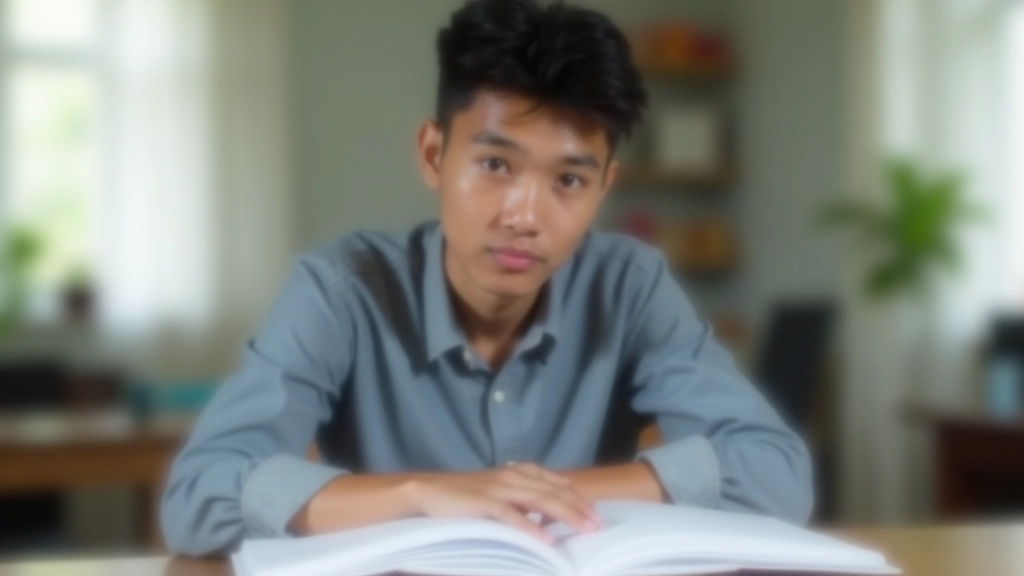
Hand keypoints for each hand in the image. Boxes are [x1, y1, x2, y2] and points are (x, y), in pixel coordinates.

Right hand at [401, 462, 601, 541]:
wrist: (429, 491)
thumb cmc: (464, 496)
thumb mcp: (498, 493)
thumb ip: (522, 499)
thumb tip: (548, 514)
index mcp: (516, 473)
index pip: (554, 483)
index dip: (576, 497)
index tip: (594, 512)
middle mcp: (511, 477)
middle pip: (553, 492)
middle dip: (578, 508)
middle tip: (598, 524)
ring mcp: (498, 489)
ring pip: (540, 500)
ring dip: (565, 515)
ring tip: (583, 528)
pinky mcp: (483, 503)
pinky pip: (512, 516)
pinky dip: (531, 527)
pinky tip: (546, 539)